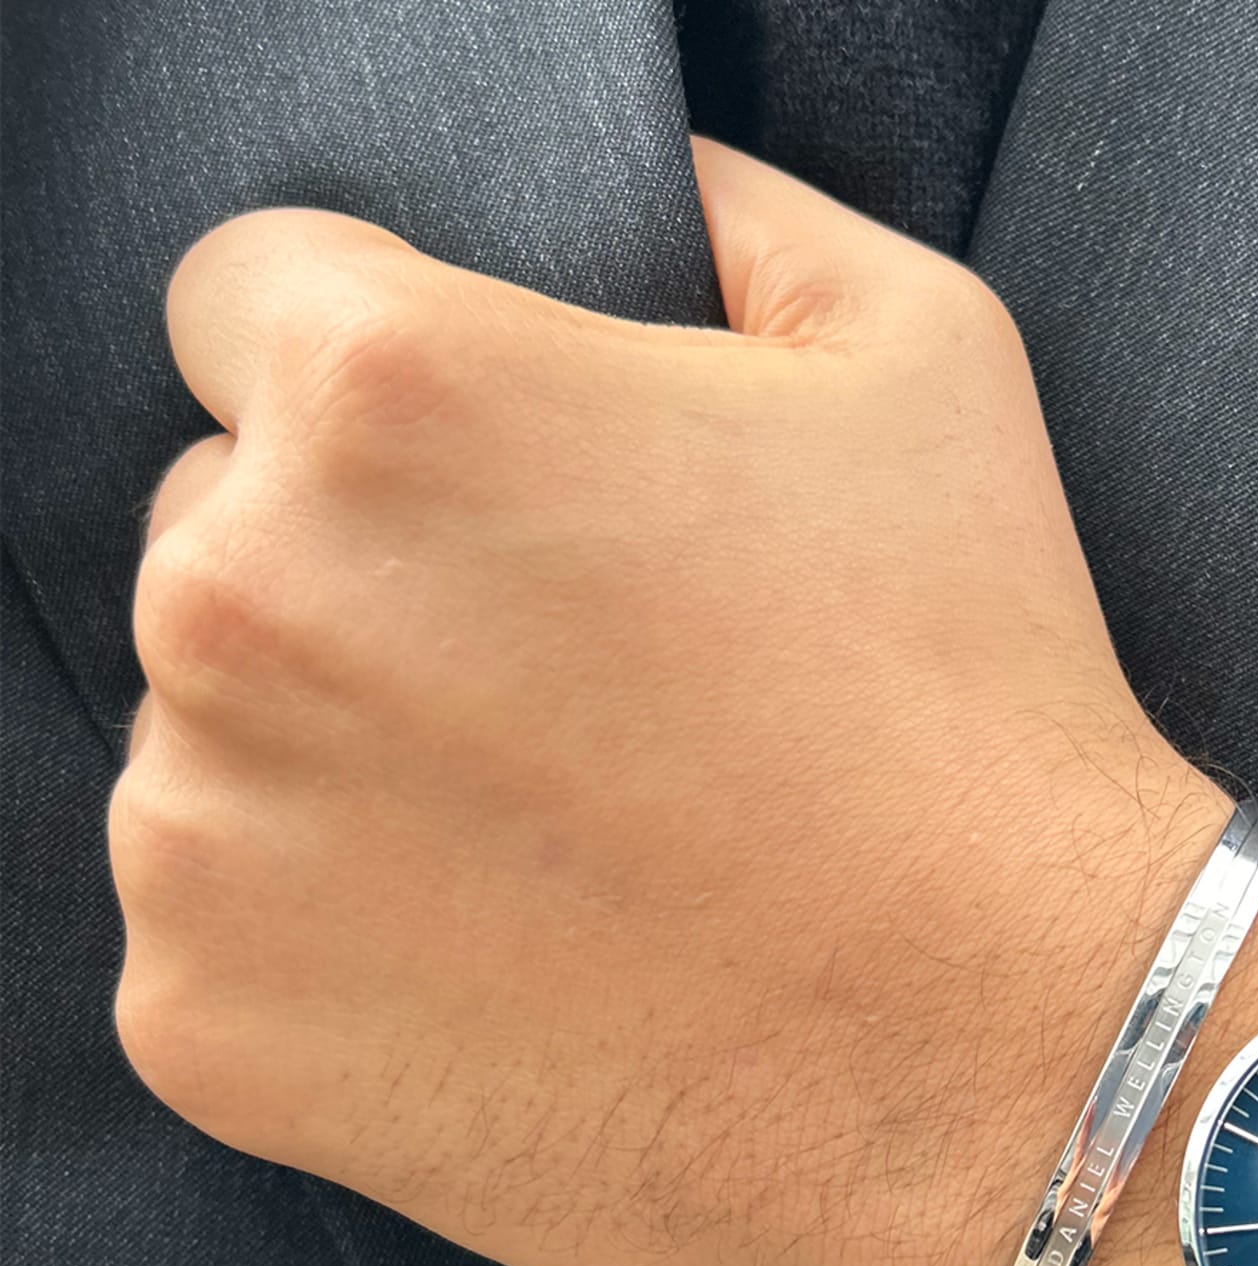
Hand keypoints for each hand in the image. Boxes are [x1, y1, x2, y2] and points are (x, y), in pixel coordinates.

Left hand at [116, 141, 1257, 1265]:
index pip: (247, 307)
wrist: (1017, 1050)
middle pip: (220, 535)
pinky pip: (221, 941)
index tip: (490, 497)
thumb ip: (742, 221)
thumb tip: (664, 189)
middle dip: (361, 590)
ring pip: (211, 748)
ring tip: (562, 850)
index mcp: (388, 397)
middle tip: (563, 702)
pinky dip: (333, 957)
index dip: (386, 390)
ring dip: (341, 776)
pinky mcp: (210, 1029)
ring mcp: (206, 835)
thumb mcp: (925, 365)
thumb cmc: (976, 708)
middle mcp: (244, 601)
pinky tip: (514, 974)